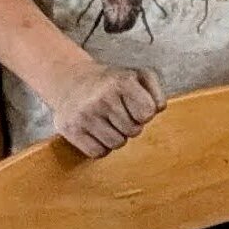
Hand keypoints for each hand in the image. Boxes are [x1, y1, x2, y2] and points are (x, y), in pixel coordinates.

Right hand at [44, 56, 162, 157]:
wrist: (69, 80)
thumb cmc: (111, 82)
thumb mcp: (137, 75)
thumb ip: (156, 91)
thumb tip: (158, 109)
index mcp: (122, 81)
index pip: (147, 113)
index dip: (144, 114)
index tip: (135, 108)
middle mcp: (102, 97)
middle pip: (133, 131)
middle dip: (130, 125)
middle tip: (118, 115)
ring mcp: (84, 114)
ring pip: (116, 144)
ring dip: (116, 137)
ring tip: (107, 122)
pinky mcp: (70, 129)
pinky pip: (98, 152)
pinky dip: (101, 146)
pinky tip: (96, 132)